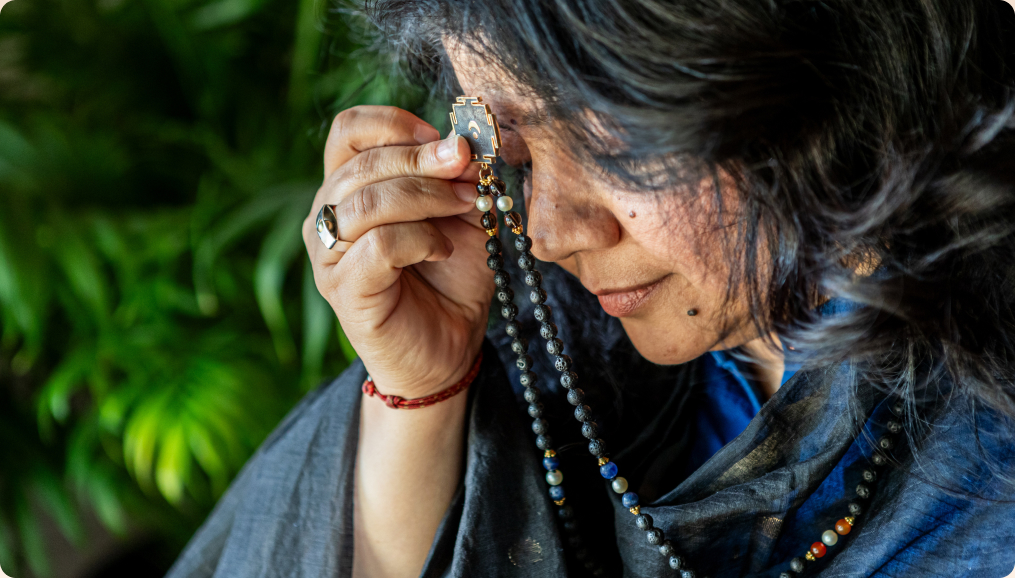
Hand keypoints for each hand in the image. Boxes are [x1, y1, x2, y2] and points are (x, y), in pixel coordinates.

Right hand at [303, 106, 492, 398]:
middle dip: (425, 160)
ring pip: (368, 201)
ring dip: (427, 197)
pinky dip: (421, 237)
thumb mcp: (463, 215)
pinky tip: (443, 249)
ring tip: (465, 208)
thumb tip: (466, 144)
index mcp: (348, 187)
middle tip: (469, 168)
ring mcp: (328, 254)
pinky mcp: (344, 289)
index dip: (394, 123)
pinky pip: (379, 244)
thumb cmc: (450, 279)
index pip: (347, 130)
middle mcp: (327, 215)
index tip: (444, 138)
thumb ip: (460, 178)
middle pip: (363, 162)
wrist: (449, 349)